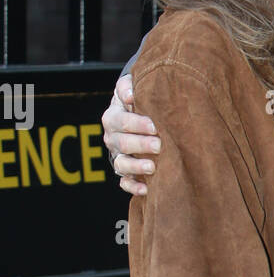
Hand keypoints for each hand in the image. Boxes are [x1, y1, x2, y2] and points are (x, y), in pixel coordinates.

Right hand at [101, 74, 160, 195]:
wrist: (136, 114)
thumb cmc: (137, 99)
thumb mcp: (130, 87)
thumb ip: (128, 87)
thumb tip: (130, 94)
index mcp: (112, 117)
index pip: (120, 121)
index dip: (136, 124)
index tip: (155, 125)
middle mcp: (112, 138)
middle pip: (122, 143)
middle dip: (141, 144)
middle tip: (159, 145)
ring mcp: (118, 156)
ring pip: (122, 164)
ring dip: (136, 167)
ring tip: (153, 167)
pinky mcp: (125, 171)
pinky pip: (124, 182)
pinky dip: (132, 187)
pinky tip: (145, 190)